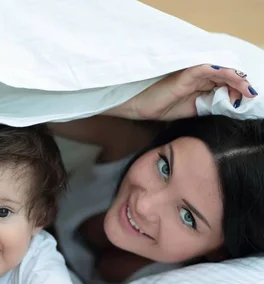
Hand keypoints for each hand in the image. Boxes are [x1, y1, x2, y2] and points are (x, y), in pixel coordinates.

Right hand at [109, 64, 257, 120]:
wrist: (138, 105)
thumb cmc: (158, 107)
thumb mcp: (189, 110)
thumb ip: (206, 106)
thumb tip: (226, 107)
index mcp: (198, 85)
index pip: (223, 83)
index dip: (236, 90)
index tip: (243, 101)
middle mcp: (198, 77)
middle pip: (225, 77)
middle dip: (239, 86)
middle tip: (249, 96)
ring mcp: (193, 73)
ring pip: (222, 72)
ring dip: (237, 81)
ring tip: (247, 91)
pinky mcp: (187, 73)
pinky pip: (211, 69)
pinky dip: (225, 74)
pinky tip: (235, 82)